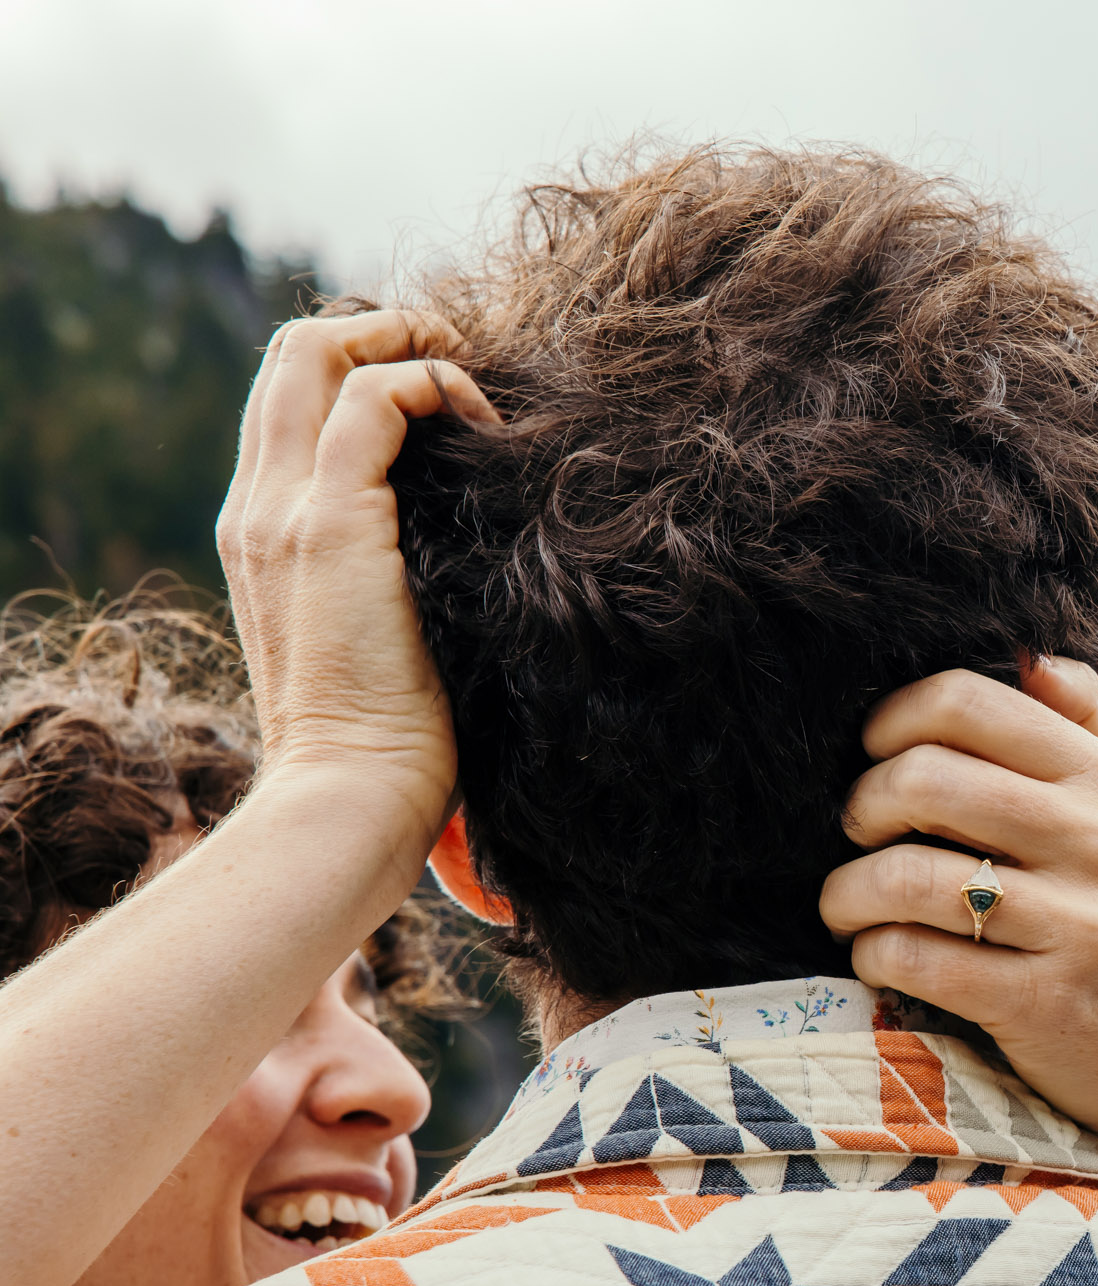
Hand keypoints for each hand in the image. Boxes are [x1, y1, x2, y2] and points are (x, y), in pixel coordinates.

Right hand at [215, 310, 496, 848]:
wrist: (354, 792)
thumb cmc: (394, 737)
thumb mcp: (389, 635)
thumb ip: (399, 577)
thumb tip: (473, 550)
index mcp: (265, 532)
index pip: (293, 402)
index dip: (364, 365)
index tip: (444, 389)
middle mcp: (260, 509)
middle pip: (293, 355)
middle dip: (381, 327)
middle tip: (459, 352)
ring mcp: (286, 511)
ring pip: (317, 352)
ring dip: (407, 339)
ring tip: (473, 374)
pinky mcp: (331, 525)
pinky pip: (375, 400)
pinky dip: (433, 384)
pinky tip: (484, 425)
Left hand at [819, 652, 1097, 1269]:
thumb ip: (1090, 729)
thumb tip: (1080, 633)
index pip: (968, 698)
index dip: (892, 720)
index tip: (875, 758)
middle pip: (924, 776)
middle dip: (861, 807)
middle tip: (858, 835)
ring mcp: (1079, 923)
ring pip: (907, 875)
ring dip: (849, 893)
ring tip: (849, 906)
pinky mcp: (1046, 1002)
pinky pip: (913, 957)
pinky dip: (873, 955)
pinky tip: (880, 958)